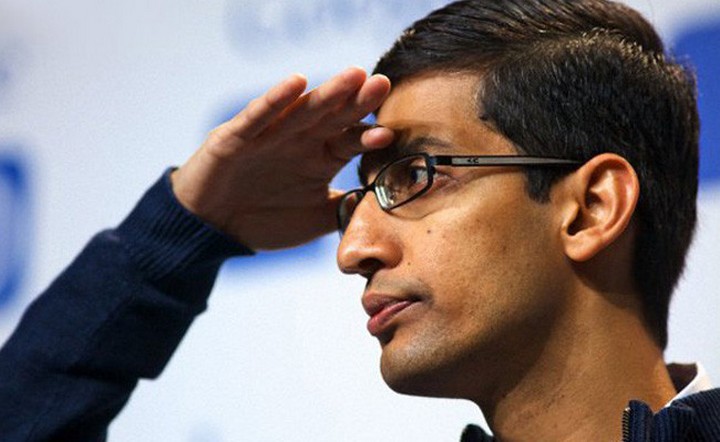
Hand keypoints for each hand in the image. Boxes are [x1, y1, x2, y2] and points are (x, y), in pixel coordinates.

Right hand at [171, 67, 392, 249]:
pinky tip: (297, 82)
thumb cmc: (266, 221)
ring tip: (353, 75)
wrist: (212, 229)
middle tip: (382, 84)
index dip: (368, 136)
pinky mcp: (237, 136)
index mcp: (321, 158)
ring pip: (302, 110)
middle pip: (333, 117)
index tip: (389, 134)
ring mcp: (269, 134)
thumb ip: (346, 210)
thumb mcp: (315, 220)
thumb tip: (386, 205)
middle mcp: (299, 140)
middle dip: (357, 101)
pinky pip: (259, 116)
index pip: (350, 141)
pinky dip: (276, 100)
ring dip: (327, 93)